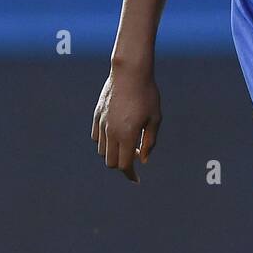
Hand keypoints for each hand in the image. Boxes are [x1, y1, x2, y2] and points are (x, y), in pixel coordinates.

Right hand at [91, 67, 161, 181]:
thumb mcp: (155, 119)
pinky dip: (105, 142)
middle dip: (122, 165)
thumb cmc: (147, 95)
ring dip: (113, 153)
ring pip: (102, 151)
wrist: (130, 72)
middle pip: (111, 162)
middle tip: (136, 155)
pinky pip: (96, 137)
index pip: (125, 165)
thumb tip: (143, 160)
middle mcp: (111, 132)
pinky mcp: (97, 115)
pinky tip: (116, 134)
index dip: (130, 175)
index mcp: (127, 135)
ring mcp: (102, 124)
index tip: (136, 179)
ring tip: (127, 142)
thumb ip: (149, 142)